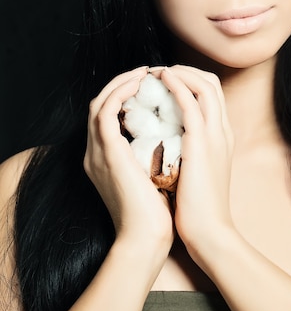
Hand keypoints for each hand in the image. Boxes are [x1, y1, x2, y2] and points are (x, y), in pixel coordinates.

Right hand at [84, 67, 173, 258]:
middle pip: (100, 103)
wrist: (148, 238)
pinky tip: (139, 84)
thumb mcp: (153, 174)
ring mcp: (97, 153)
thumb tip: (173, 135)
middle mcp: (96, 153)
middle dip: (122, 83)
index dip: (126, 94)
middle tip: (147, 72)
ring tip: (144, 73)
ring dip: (120, 82)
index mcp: (107, 158)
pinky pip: (105, 112)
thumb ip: (153, 154)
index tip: (151, 84)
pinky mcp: (107, 153)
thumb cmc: (157, 212)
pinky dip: (120, 92)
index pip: (109, 115)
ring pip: (98, 101)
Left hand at [156, 65, 234, 259]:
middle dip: (186, 70)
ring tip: (158, 70)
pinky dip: (178, 84)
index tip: (167, 81)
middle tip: (160, 71)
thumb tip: (167, 141)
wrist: (210, 232)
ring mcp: (215, 134)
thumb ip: (188, 152)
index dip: (190, 80)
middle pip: (212, 82)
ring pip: (205, 85)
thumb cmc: (198, 208)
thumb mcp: (196, 172)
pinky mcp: (202, 142)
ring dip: (181, 71)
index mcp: (222, 137)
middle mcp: (223, 130)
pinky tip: (163, 78)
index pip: (212, 94)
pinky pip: (192, 102)